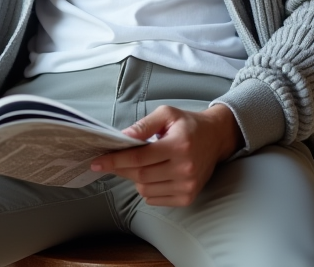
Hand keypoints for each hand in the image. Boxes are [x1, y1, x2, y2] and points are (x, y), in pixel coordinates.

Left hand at [89, 104, 242, 206]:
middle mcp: (185, 168)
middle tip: (108, 162)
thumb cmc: (188, 124)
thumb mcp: (166, 114)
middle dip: (119, 169)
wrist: (216, 138)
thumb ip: (143, 125)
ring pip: (145, 189)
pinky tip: (152, 174)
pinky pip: (154, 199)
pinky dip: (146, 188)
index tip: (97, 162)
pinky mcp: (188, 197)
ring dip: (134, 178)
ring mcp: (188, 186)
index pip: (139, 158)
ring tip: (140, 164)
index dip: (115, 160)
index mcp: (179, 145)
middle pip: (140, 175)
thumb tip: (122, 137)